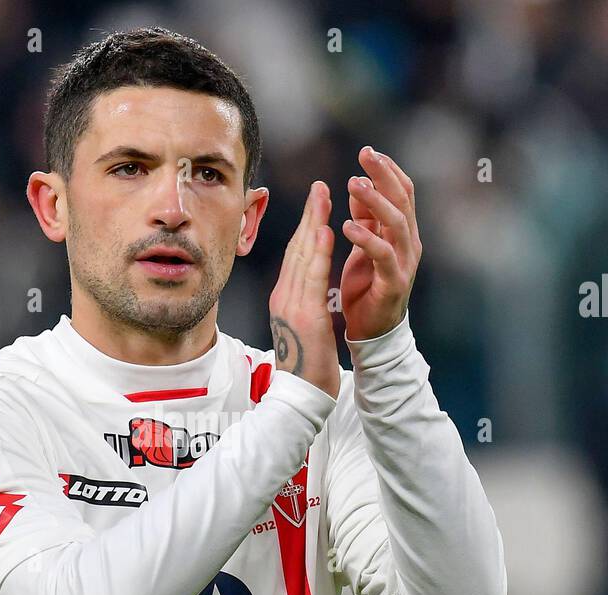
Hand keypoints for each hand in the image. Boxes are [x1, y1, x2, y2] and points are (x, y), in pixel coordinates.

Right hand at [268, 180, 340, 398]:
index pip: (296, 256)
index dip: (306, 226)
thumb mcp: (302, 328)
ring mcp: (290, 306)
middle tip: (319, 186)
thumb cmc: (305, 367)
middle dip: (308, 215)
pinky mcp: (303, 316)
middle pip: (296, 249)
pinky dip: (316, 252)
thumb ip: (303, 304)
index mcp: (285, 300)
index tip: (317, 203)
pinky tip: (324, 231)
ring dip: (313, 223)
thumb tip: (308, 289)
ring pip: (302, 256)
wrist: (299, 396)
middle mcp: (283, 298)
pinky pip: (311, 278)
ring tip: (323, 196)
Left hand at [340, 146, 421, 340]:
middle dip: (385, 175)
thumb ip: (365, 217)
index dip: (388, 171)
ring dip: (376, 201)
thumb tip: (359, 184)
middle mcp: (409, 244)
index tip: (368, 152)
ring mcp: (404, 263)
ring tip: (355, 184)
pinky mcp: (393, 283)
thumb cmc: (366, 287)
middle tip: (366, 155)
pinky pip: (383, 255)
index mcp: (402, 233)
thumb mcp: (363, 245)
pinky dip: (367, 238)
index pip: (402, 192)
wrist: (372, 331)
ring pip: (397, 223)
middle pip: (403, 201)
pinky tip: (349, 226)